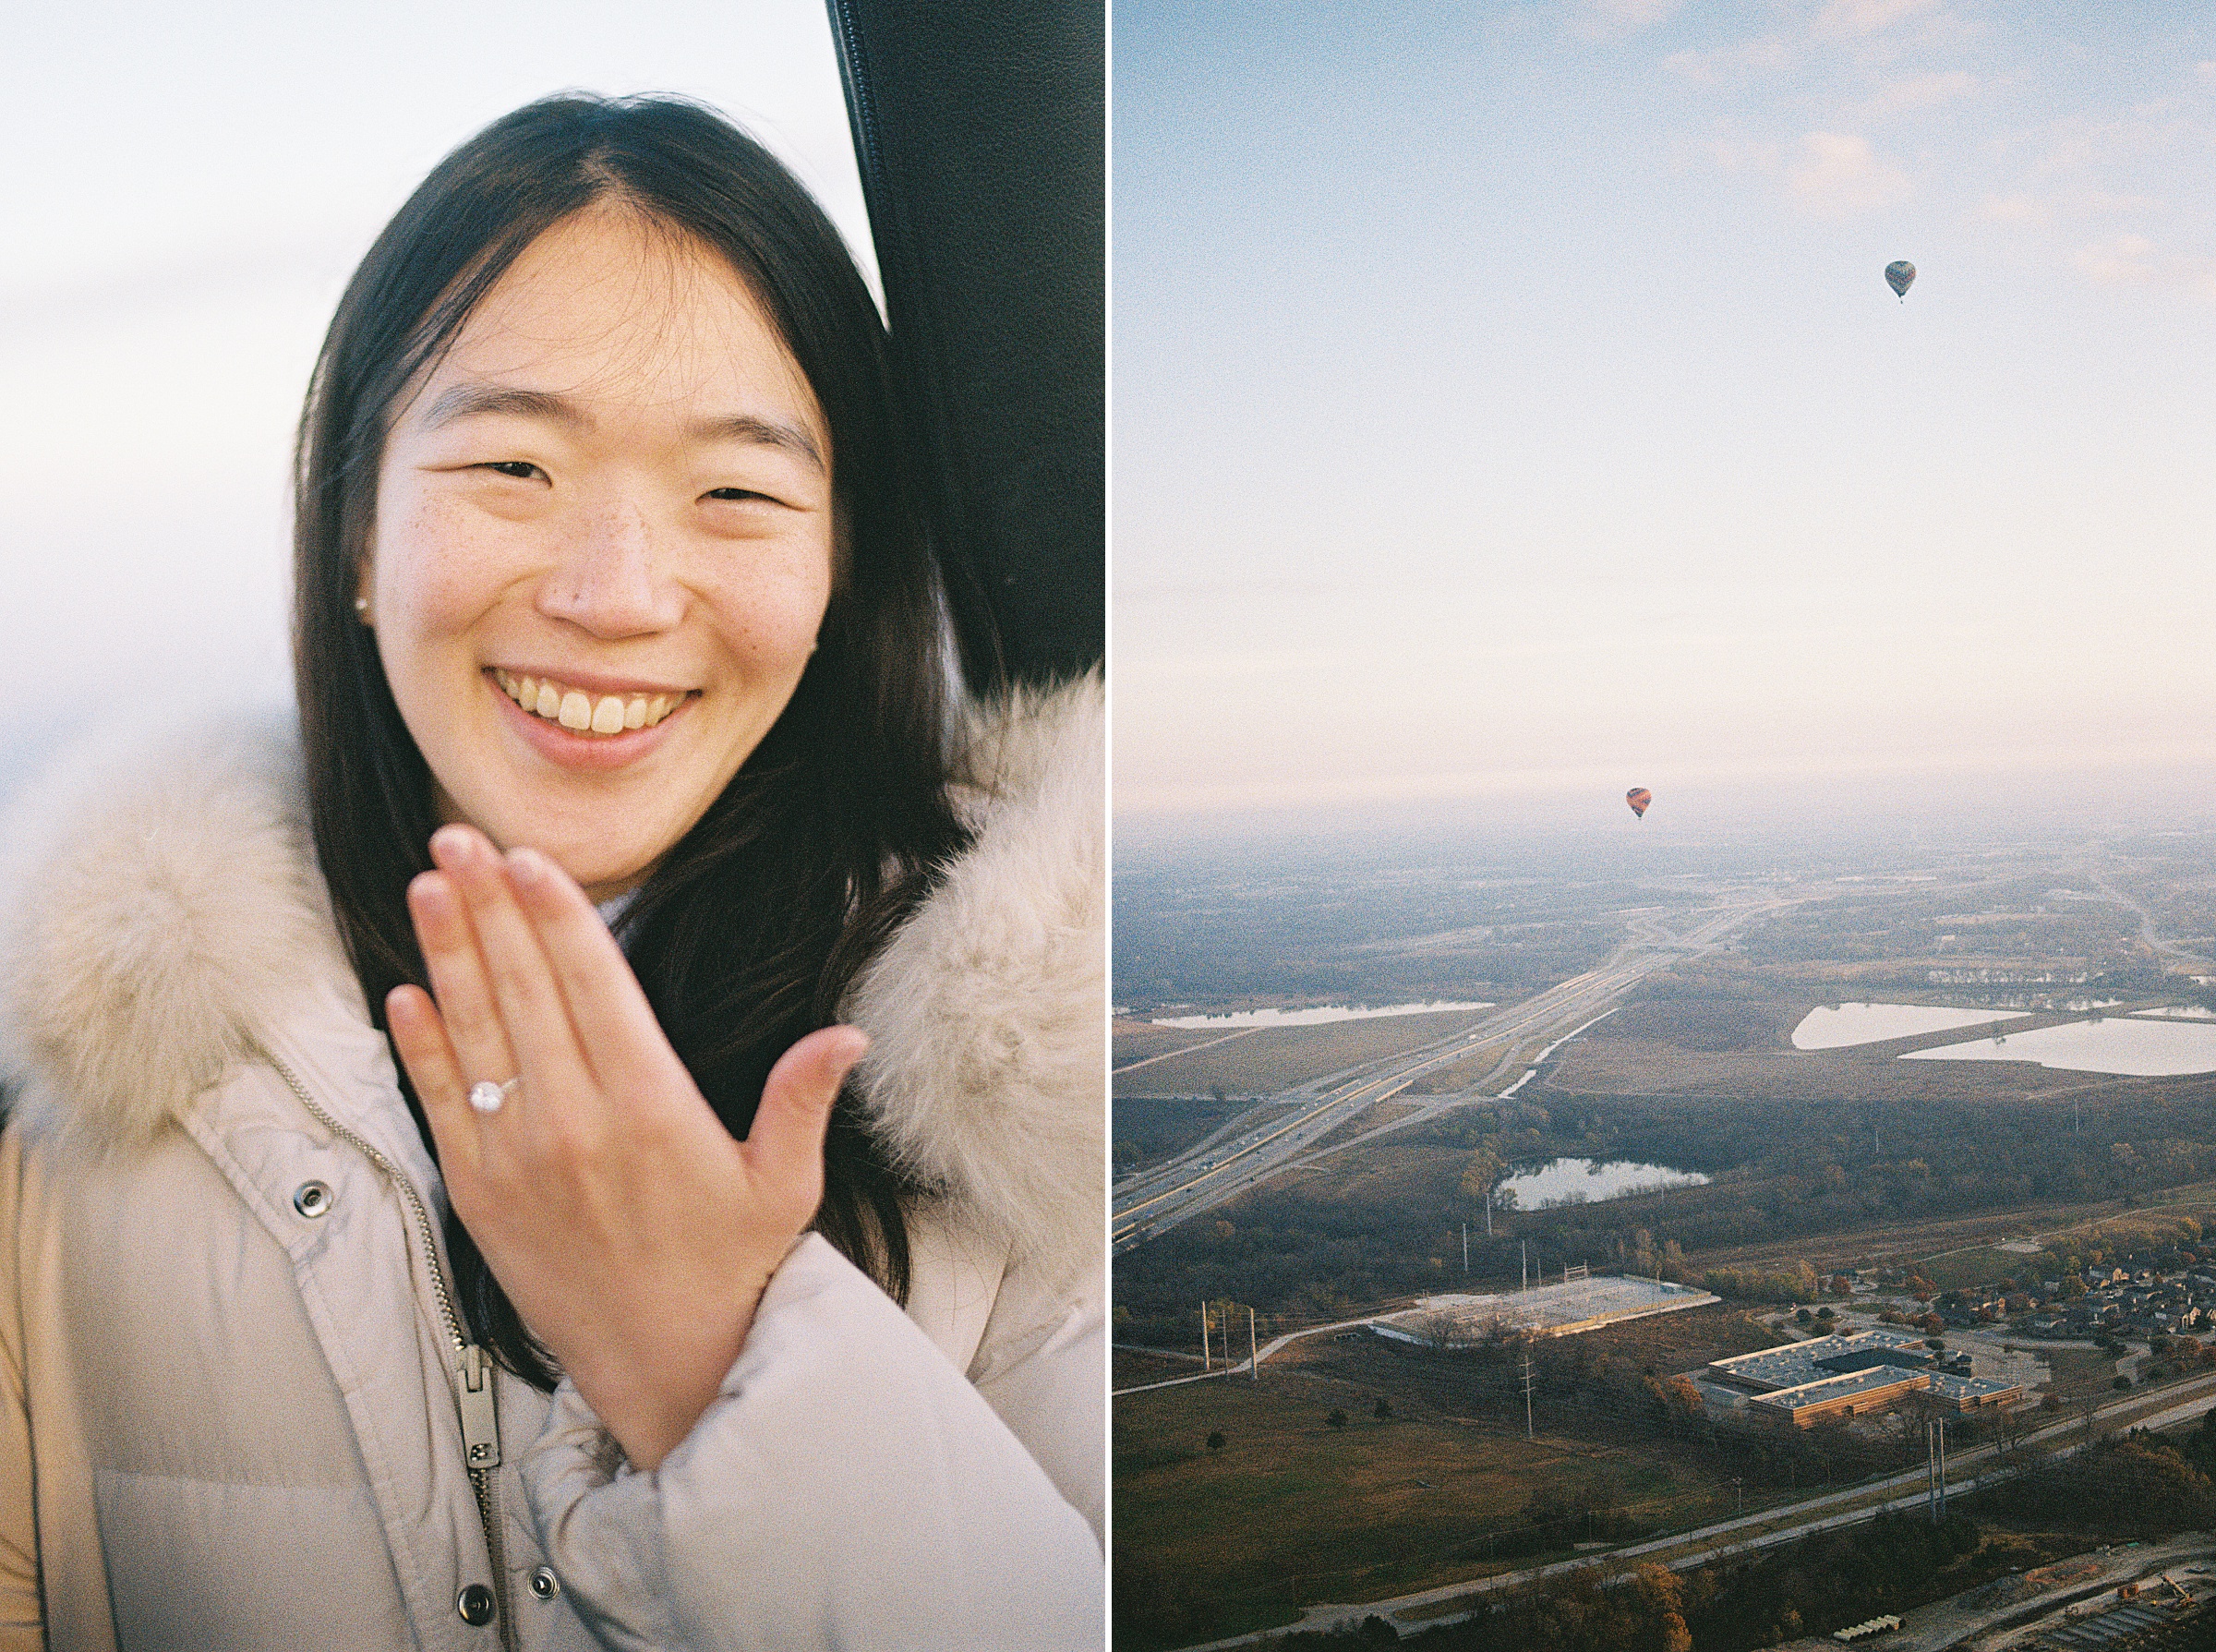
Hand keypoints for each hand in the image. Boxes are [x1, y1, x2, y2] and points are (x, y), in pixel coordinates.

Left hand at [385, 823, 867, 1470]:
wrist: (670, 1369)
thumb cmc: (733, 1268)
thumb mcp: (784, 1183)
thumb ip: (801, 1099)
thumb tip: (847, 1035)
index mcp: (652, 1105)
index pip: (594, 984)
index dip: (557, 914)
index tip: (528, 857)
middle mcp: (577, 1122)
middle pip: (524, 989)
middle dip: (489, 905)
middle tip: (456, 836)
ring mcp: (520, 1157)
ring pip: (475, 1032)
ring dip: (446, 953)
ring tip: (425, 884)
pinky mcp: (481, 1195)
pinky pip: (441, 1103)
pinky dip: (420, 1045)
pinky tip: (404, 992)